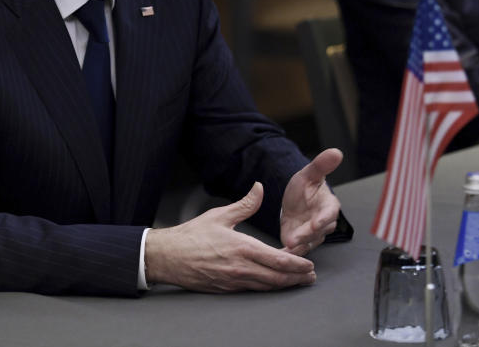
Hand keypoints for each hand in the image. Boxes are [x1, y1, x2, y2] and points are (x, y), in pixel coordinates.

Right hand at [144, 182, 315, 291]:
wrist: (168, 257)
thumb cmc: (191, 236)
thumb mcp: (220, 215)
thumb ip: (245, 204)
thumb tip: (259, 188)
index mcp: (242, 247)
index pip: (278, 259)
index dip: (297, 264)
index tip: (308, 263)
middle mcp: (240, 267)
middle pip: (277, 277)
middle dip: (297, 278)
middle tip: (310, 276)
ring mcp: (234, 281)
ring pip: (267, 286)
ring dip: (285, 285)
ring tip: (298, 282)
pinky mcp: (226, 289)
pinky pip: (253, 290)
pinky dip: (267, 288)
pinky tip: (273, 284)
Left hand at [279, 148, 342, 255]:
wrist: (293, 201)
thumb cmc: (305, 188)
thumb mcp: (309, 174)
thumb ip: (321, 164)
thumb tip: (336, 151)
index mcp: (329, 206)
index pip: (330, 214)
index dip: (323, 219)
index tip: (316, 223)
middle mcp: (324, 223)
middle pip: (318, 232)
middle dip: (307, 235)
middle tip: (295, 238)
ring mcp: (313, 235)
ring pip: (308, 242)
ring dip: (298, 244)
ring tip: (287, 243)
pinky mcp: (302, 243)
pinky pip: (299, 249)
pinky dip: (291, 252)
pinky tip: (282, 251)